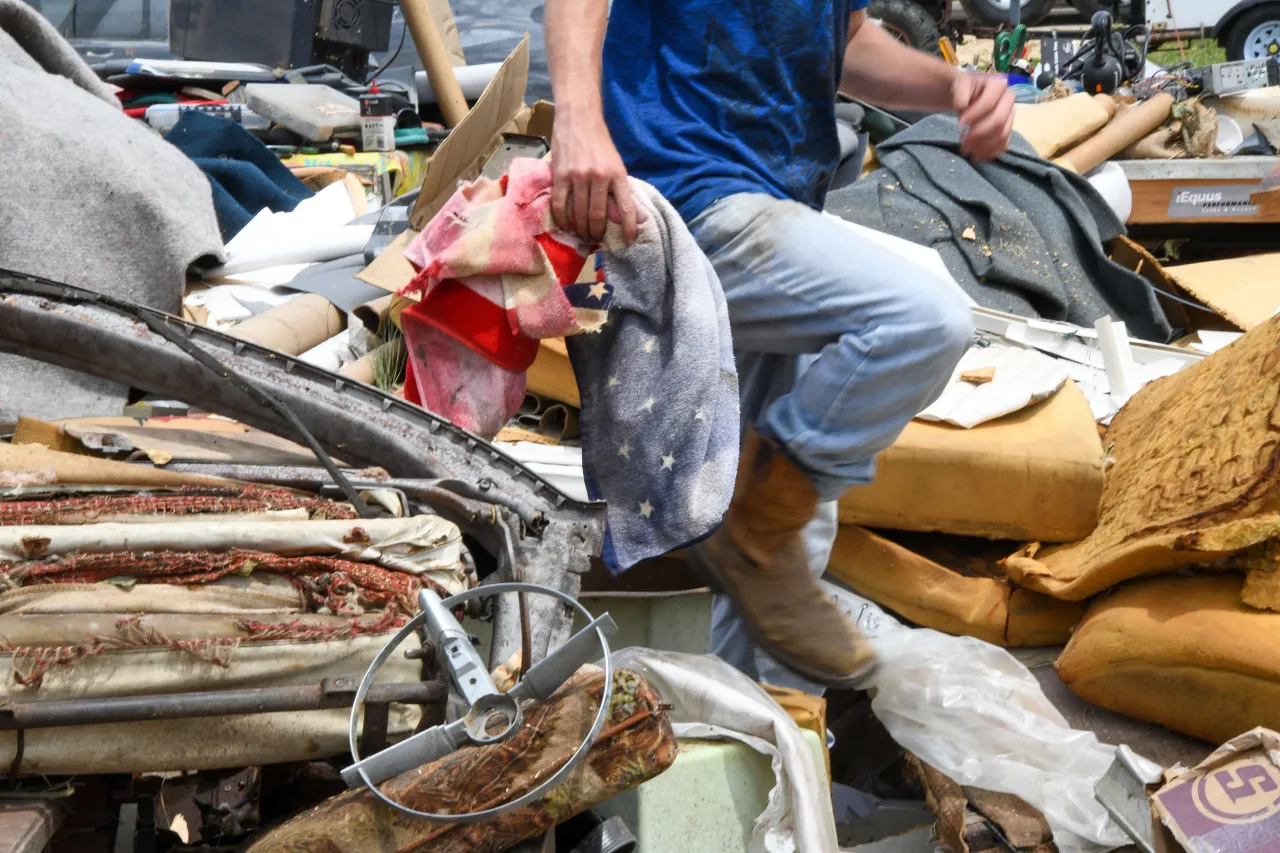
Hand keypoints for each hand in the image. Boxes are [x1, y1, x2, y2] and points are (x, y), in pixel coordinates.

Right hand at [550, 113, 638, 243]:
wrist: (579, 118)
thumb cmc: (600, 142)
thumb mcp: (615, 163)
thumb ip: (616, 186)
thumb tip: (617, 215)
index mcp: (617, 174)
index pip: (626, 207)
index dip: (628, 227)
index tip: (629, 240)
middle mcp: (599, 177)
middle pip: (598, 216)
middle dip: (597, 233)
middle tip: (595, 239)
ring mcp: (578, 177)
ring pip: (579, 214)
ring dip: (580, 229)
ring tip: (582, 235)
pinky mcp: (560, 176)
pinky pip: (560, 205)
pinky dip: (563, 220)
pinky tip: (566, 225)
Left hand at [951, 72, 1014, 160]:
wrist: (965, 96)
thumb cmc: (963, 89)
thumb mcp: (959, 84)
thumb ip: (960, 91)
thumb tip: (962, 106)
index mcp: (998, 84)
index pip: (989, 103)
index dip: (974, 115)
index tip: (959, 124)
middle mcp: (1009, 99)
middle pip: (999, 122)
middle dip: (980, 134)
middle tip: (963, 140)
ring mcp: (1009, 115)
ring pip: (1002, 135)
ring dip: (984, 146)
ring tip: (966, 149)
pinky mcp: (1006, 129)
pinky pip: (1003, 144)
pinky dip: (990, 152)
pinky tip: (976, 155)